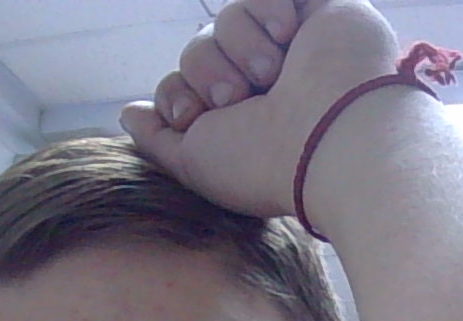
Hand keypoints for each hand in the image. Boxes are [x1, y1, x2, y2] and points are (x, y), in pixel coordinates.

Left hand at [120, 0, 402, 219]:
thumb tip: (130, 114)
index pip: (184, 85)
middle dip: (208, 72)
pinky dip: (266, 7)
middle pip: (200, 49)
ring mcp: (296, 48)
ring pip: (229, 18)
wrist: (331, 136)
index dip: (179, 96)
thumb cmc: (267, 163)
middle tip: (239, 99)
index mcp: (242, 120)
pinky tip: (288, 35)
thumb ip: (159, 141)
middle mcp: (268, 84)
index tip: (196, 119)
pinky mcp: (322, 12)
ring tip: (273, 74)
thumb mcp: (196, 163)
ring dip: (242, 46)